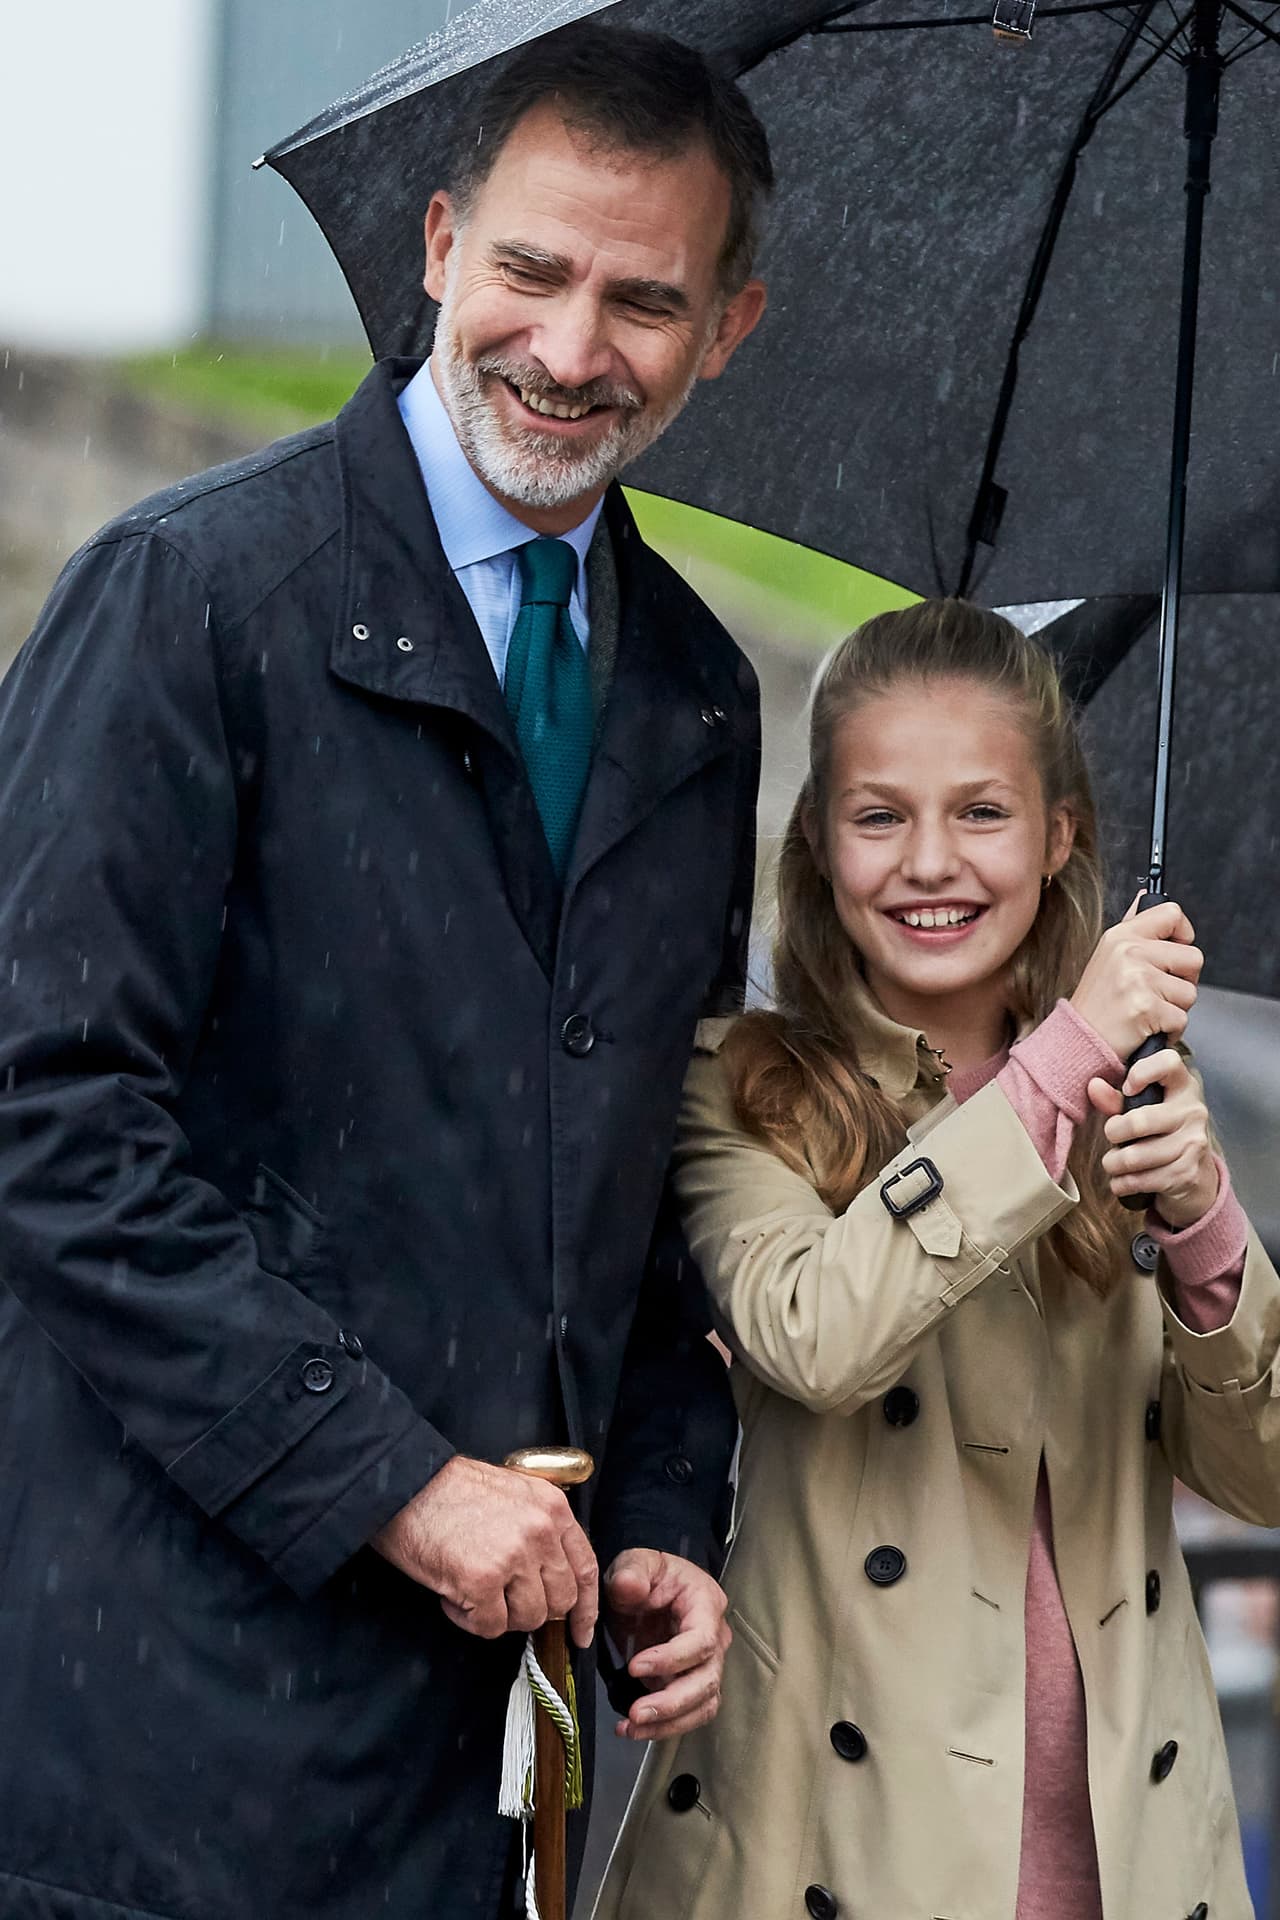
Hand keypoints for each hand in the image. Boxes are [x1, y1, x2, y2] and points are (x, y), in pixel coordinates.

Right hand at [372, 1456, 597, 1646]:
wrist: (404, 1483)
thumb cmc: (450, 1490)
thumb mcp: (514, 1494)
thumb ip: (540, 1529)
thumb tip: (550, 1578)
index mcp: (552, 1508)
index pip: (585, 1568)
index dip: (585, 1608)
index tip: (579, 1632)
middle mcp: (540, 1531)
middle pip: (559, 1601)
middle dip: (531, 1610)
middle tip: (500, 1600)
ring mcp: (513, 1556)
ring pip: (528, 1618)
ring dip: (498, 1615)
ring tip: (469, 1589)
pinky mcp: (481, 1581)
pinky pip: (490, 1627)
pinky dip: (468, 1620)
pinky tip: (451, 1595)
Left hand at [604, 1549, 731, 1742]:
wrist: (648, 1588)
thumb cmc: (648, 1574)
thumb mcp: (636, 1563)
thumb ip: (631, 1572)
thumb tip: (629, 1587)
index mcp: (705, 1604)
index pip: (701, 1640)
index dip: (672, 1659)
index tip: (635, 1667)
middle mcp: (714, 1638)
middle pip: (707, 1681)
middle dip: (672, 1703)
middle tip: (636, 1713)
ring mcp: (705, 1665)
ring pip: (702, 1705)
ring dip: (668, 1723)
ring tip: (631, 1728)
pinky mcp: (691, 1685)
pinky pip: (688, 1714)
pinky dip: (664, 1727)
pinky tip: (633, 1730)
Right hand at [1070, 896, 1201, 1060]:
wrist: (1079, 1040)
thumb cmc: (1098, 1002)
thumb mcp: (1108, 954)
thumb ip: (1134, 925)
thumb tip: (1145, 895)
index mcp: (1122, 935)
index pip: (1173, 914)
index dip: (1183, 934)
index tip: (1173, 953)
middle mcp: (1129, 952)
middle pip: (1193, 957)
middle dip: (1182, 980)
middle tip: (1156, 992)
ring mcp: (1138, 979)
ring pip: (1190, 992)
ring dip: (1175, 1008)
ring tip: (1147, 1011)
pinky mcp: (1146, 1008)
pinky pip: (1182, 1019)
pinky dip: (1169, 1030)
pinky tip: (1146, 1028)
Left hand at [1088, 1047, 1218, 1227]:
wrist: (1194, 1176)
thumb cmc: (1160, 1132)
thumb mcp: (1142, 1109)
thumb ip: (1116, 1098)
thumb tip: (1093, 1086)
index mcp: (1183, 1086)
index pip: (1168, 1062)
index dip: (1142, 1072)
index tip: (1128, 1088)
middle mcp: (1193, 1112)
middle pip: (1137, 1121)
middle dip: (1113, 1132)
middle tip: (1112, 1135)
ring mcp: (1194, 1144)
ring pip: (1133, 1157)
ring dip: (1113, 1163)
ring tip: (1114, 1162)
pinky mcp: (1187, 1174)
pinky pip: (1138, 1181)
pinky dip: (1121, 1184)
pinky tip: (1123, 1179)